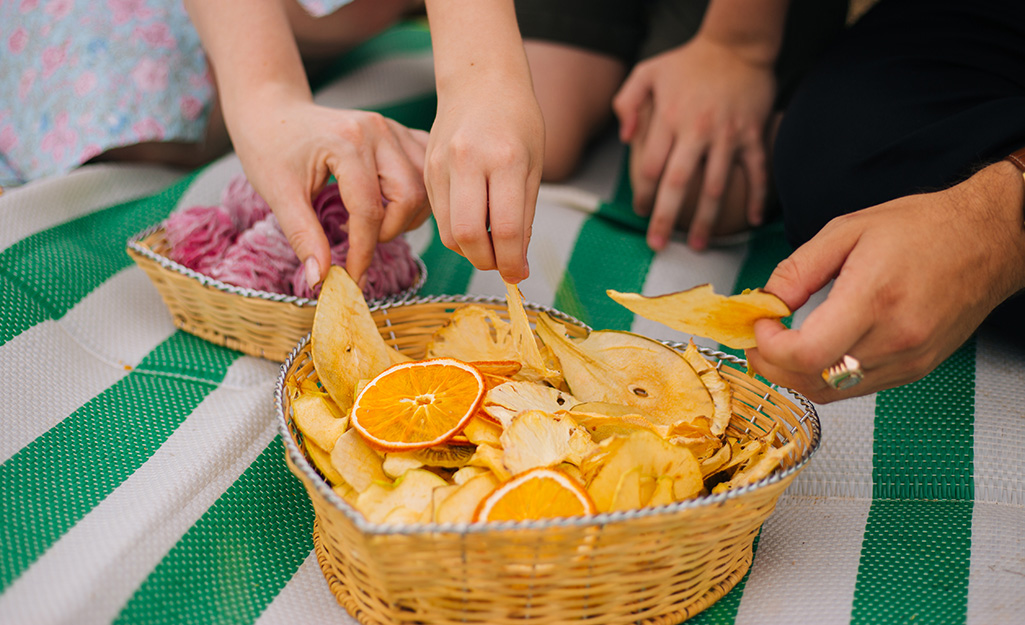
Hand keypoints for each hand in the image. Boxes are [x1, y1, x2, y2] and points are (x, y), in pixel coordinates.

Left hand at [229, 86, 429, 287]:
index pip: (370, 210)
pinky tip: (393, 206)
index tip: (352, 278)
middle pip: (410, 197)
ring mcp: (393, 130)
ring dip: (407, 216)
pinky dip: (417, 195)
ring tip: (375, 225)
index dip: (363, 252)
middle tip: (362, 244)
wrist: (272, 110)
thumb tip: (320, 280)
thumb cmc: (269, 146)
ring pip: (424, 186)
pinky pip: (424, 169)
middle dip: (390, 232)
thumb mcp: (279, 193)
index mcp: (348, 142)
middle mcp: (378, 132)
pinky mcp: (399, 133)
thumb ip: (304, 237)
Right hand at [425, 72, 543, 282]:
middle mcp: (467, 161)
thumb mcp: (533, 167)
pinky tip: (474, 220)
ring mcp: (440, 166)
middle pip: (468, 236)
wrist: (480, 82)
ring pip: (448, 232)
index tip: (517, 275)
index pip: (505, 229)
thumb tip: (514, 264)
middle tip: (501, 263)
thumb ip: (524, 217)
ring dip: (470, 249)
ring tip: (489, 242)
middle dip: (486, 261)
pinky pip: (440, 217)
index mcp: (504, 159)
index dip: (511, 262)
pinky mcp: (426, 171)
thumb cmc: (516, 121)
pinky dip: (458, 230)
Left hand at [613, 35, 774, 250]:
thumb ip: (627, 102)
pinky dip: (758, 197)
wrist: (738, 45)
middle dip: (665, 217)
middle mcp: (697, 131)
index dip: (642, 193)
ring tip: (697, 245)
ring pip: (716, 186)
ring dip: (706, 219)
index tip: (639, 212)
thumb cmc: (689, 61)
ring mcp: (728, 135)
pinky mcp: (753, 135)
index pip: (650, 166)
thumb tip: (624, 138)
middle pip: (679, 183)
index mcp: (670, 118)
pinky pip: (757, 171)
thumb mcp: (648, 72)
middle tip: (657, 245)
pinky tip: (753, 221)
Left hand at [747, 162, 1024, 402]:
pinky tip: (817, 349)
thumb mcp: (846, 230)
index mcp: (873, 299)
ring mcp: (908, 360)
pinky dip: (825, 375)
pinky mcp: (915, 369)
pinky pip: (856, 387)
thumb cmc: (922, 229)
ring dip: (796, 374)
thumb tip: (765, 302)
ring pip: (832, 391)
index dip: (770, 349)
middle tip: (758, 340)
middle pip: (813, 380)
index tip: (759, 326)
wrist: (986, 240)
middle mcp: (895, 338)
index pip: (807, 354)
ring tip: (782, 344)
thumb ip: (798, 270)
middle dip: (772, 365)